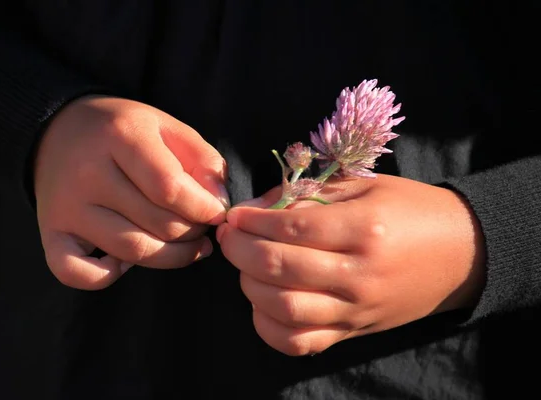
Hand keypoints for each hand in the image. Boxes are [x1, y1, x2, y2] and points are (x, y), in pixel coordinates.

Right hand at [35, 96, 228, 289]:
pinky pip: (77, 273)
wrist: (58, 130)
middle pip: (157, 224)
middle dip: (193, 233)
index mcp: (120, 137)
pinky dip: (106, 277)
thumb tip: (218, 204)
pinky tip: (125, 261)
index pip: (170, 189)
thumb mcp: (167, 127)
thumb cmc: (123, 131)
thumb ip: (202, 159)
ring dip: (169, 257)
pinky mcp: (50, 232)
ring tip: (185, 245)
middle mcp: (87, 173)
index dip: (203, 209)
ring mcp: (66, 207)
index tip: (216, 212)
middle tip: (201, 227)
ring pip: (131, 251)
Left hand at [216, 174, 484, 355]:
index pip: (290, 229)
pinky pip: (299, 342)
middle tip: (229, 237)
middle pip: (278, 269)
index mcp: (363, 230)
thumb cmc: (410, 210)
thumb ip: (308, 194)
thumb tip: (253, 208)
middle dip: (239, 250)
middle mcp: (358, 275)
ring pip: (283, 309)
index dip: (251, 221)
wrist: (460, 253)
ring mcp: (355, 309)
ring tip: (244, 265)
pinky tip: (263, 301)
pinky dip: (269, 325)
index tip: (234, 215)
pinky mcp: (353, 331)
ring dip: (249, 285)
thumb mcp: (364, 187)